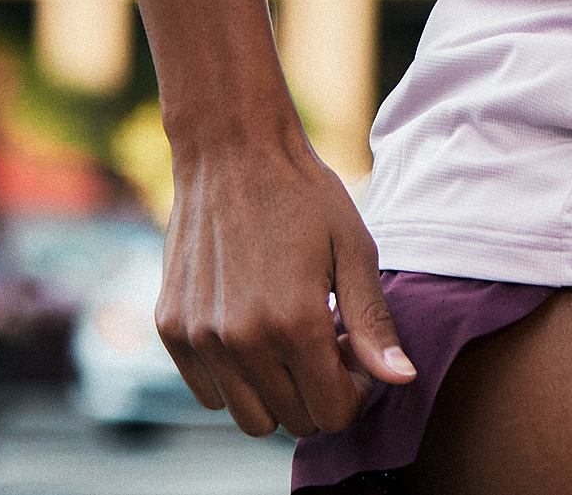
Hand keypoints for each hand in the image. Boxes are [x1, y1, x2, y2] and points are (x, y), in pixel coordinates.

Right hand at [152, 132, 414, 437]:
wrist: (232, 151)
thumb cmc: (303, 195)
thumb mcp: (354, 250)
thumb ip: (374, 323)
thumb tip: (400, 380)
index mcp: (295, 322)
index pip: (332, 412)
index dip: (354, 391)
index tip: (353, 351)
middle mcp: (242, 339)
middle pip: (293, 420)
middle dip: (320, 391)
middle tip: (327, 341)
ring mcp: (201, 337)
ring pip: (249, 418)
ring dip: (277, 392)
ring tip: (290, 340)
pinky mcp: (171, 328)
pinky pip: (209, 393)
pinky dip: (235, 379)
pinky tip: (253, 331)